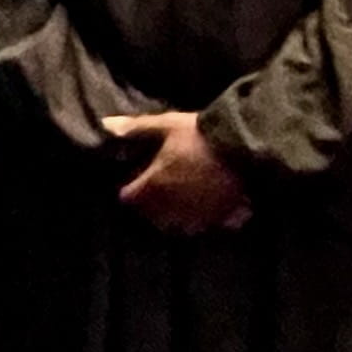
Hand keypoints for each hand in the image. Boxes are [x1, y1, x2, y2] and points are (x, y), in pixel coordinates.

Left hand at [104, 111, 252, 236]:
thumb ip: (136, 128)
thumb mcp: (167, 125)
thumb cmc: (201, 135)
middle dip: (150, 206)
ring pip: (177, 226)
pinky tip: (208, 209)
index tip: (134, 182)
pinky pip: (206, 227)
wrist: (245, 147)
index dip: (129, 189)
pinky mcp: (221, 219)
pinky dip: (204, 221)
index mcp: (155, 185)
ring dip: (174, 217)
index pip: (130, 197)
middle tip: (156, 191)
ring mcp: (197, 216)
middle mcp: (172, 206)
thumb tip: (105, 125)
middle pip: (152, 215)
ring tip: (180, 202)